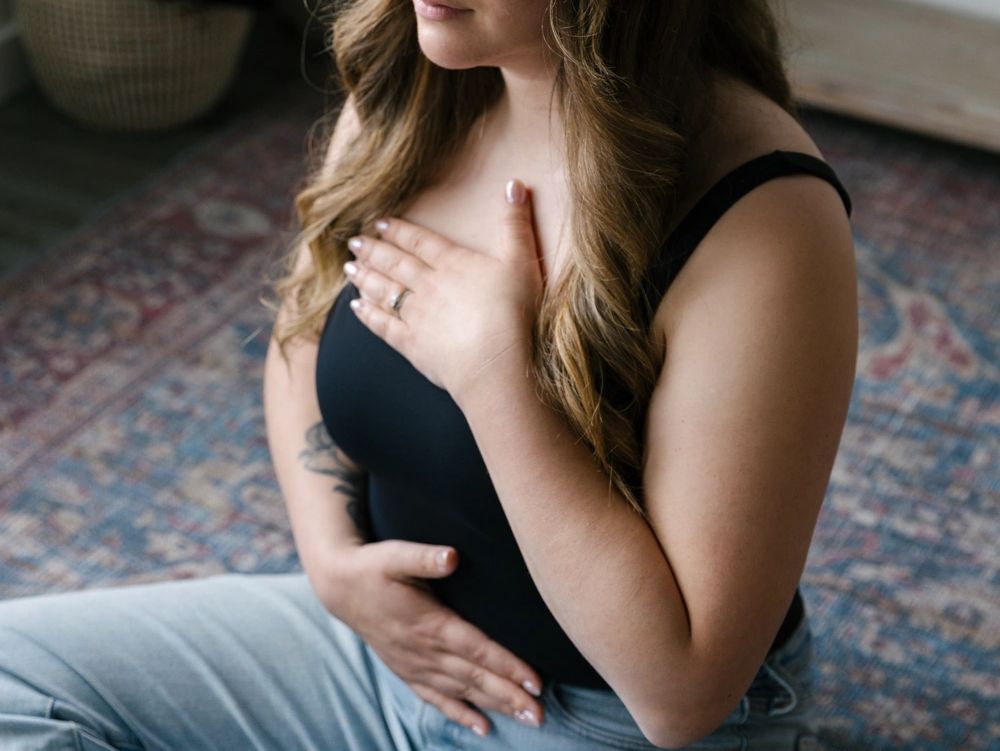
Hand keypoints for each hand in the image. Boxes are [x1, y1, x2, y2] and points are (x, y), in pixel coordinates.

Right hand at [311, 540, 545, 736]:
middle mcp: (424, 651)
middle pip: (475, 677)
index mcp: (429, 623)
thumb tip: (453, 556)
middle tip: (541, 713)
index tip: (535, 682)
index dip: (507, 665)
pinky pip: (437, 700)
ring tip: (528, 718)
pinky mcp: (407, 671)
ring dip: (496, 706)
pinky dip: (461, 714)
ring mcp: (415, 665)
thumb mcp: (395, 555)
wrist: (339, 587)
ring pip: (462, 691)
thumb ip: (425, 557)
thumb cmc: (372, 567)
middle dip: (510, 695)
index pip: (477, 648)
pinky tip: (483, 728)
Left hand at [343, 178, 542, 403]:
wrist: (493, 363)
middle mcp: (428, 286)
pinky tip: (357, 308)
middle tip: (353, 242)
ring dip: (365, 278)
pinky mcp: (412, 345)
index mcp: (452, 263)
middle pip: (395, 264)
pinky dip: (368, 315)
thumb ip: (515, 223)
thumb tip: (514, 184)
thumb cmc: (512, 312)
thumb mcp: (521, 260)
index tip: (378, 223)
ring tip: (349, 268)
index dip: (398, 230)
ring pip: (384, 291)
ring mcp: (416, 316)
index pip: (419, 241)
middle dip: (373, 251)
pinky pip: (384, 326)